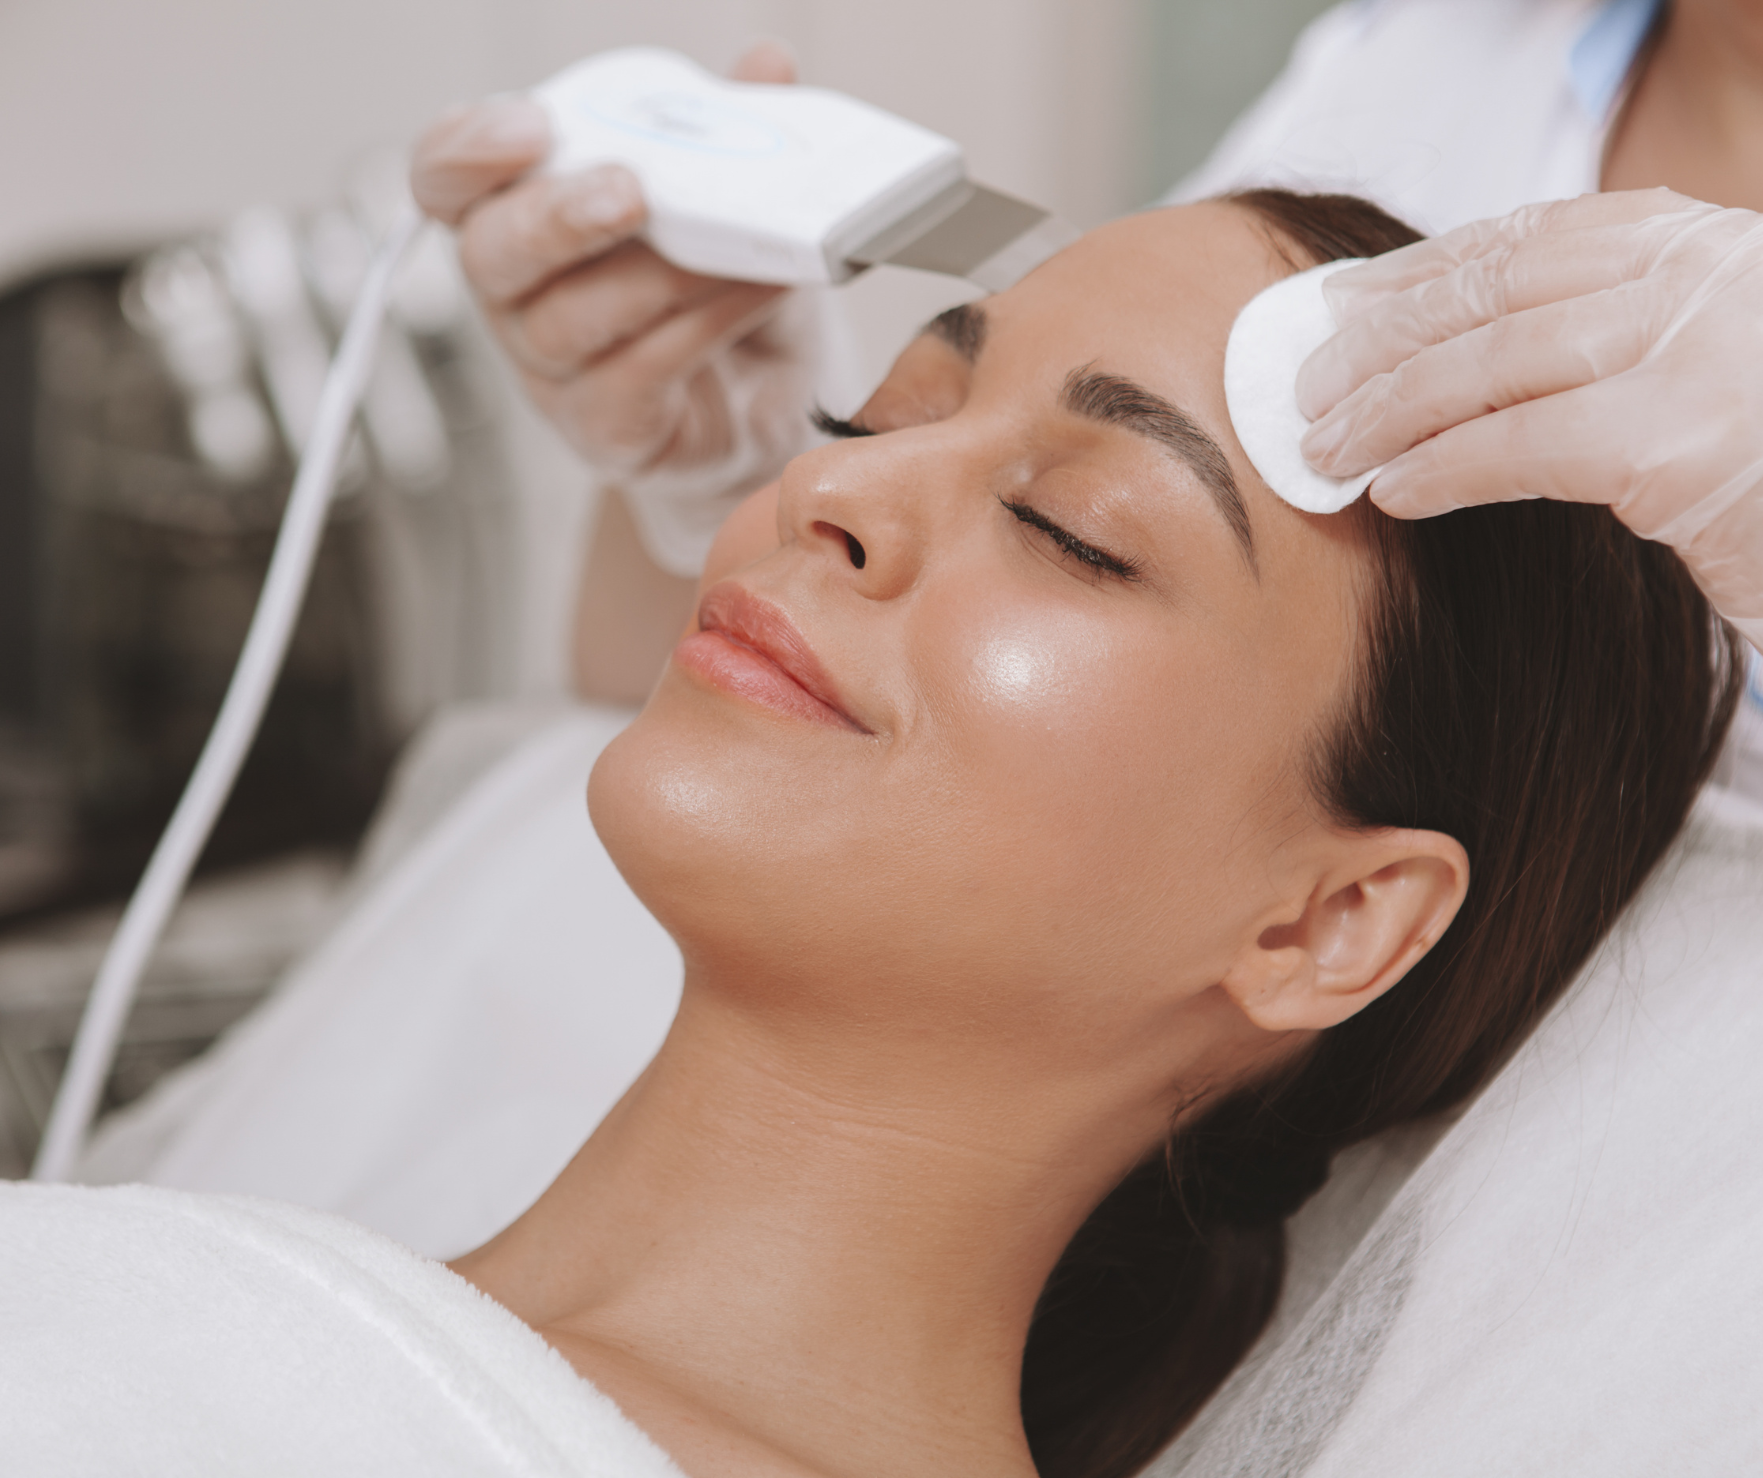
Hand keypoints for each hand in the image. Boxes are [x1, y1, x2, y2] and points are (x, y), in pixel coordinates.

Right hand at [409, 42, 823, 575]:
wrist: (768, 396)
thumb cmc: (721, 288)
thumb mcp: (727, 195)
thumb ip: (732, 128)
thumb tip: (765, 63)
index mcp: (518, 213)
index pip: (445, 178)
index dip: (468, 150)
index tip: (531, 127)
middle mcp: (517, 295)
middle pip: (492, 256)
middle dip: (558, 218)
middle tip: (631, 193)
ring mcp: (553, 372)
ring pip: (571, 320)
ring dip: (658, 275)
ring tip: (734, 245)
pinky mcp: (606, 429)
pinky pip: (635, 376)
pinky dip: (700, 326)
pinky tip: (754, 292)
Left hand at [1296, 189, 1762, 648]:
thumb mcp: (1697, 360)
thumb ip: (1601, 336)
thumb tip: (1442, 359)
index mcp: (1698, 242)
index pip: (1526, 239)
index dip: (1419, 273)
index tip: (1342, 304)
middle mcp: (1701, 273)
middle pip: (1492, 294)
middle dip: (1380, 342)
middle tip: (1304, 389)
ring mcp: (1696, 349)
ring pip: (1490, 365)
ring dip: (1387, 412)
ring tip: (1325, 450)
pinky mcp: (1679, 443)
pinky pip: (1520, 448)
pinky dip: (1440, 469)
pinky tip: (1390, 493)